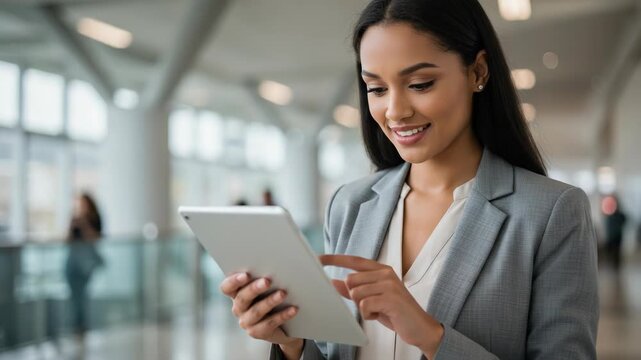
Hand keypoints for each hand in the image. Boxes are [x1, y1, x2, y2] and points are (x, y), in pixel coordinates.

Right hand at [219, 273, 303, 356]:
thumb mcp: (270, 283)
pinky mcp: (258, 332)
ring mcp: (247, 322)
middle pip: (242, 298)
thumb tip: (289, 257)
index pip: (227, 287)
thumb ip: (271, 271)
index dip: (233, 281)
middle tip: (268, 281)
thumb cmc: (275, 294)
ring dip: (270, 301)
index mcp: (237, 292)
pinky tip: (293, 309)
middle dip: (254, 289)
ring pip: (256, 311)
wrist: (283, 324)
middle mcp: (238, 308)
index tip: (246, 274)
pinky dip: (282, 315)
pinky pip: (270, 323)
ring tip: (283, 293)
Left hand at [320, 255, 443, 356]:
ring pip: (356, 293)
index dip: (335, 259)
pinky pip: (364, 305)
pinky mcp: (390, 298)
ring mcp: (389, 284)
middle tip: (371, 305)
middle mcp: (385, 273)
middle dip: (355, 297)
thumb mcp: (373, 299)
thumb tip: (333, 282)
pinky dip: (369, 315)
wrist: (420, 327)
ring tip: (378, 310)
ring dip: (363, 307)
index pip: (354, 260)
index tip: (318, 258)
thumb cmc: (396, 312)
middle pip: (350, 280)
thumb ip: (353, 290)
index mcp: (381, 270)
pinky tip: (381, 315)